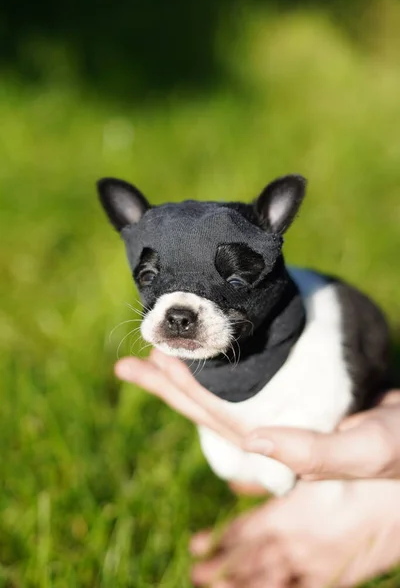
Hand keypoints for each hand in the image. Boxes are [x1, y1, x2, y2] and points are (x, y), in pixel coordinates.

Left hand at [115, 350, 399, 480]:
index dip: (187, 391)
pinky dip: (216, 375)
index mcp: (281, 453)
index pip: (221, 420)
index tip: (156, 361)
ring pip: (220, 400)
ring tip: (151, 360)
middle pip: (209, 410)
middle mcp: (272, 439)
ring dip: (185, 380)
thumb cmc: (399, 445)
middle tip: (131, 363)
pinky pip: (241, 390)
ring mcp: (277, 423)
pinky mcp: (287, 406)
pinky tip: (201, 363)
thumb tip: (253, 441)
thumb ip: (312, 451)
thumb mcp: (364, 450)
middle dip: (169, 387)